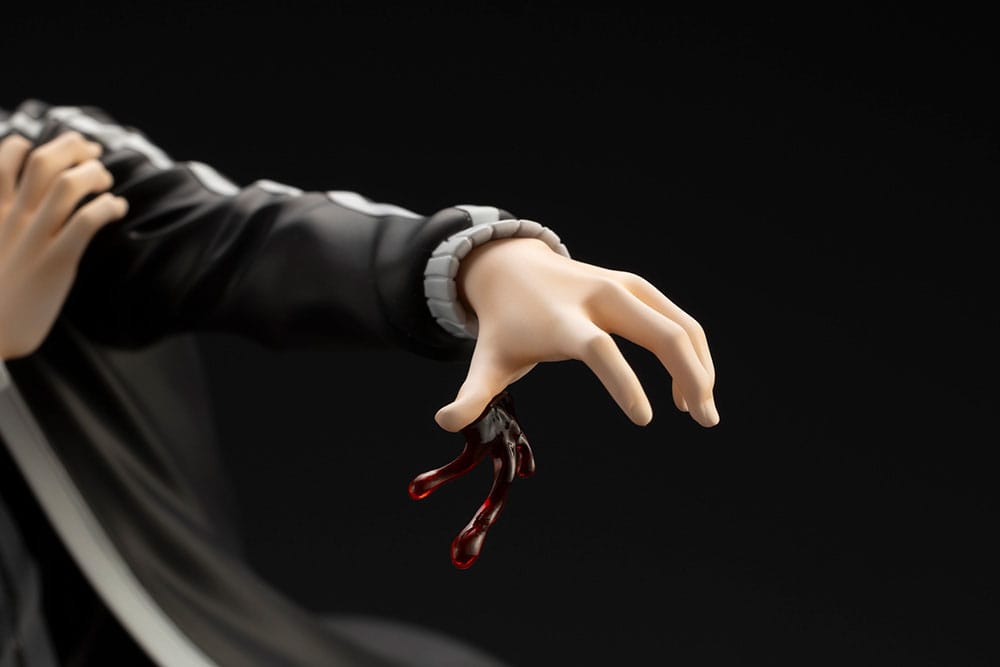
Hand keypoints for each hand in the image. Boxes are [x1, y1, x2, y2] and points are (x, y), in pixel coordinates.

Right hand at [0, 131, 128, 359]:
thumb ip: (1, 225)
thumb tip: (21, 213)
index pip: (4, 157)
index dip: (32, 144)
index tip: (55, 148)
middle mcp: (11, 218)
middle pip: (43, 161)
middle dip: (73, 147)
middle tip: (92, 152)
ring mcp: (34, 238)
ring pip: (67, 185)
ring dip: (94, 174)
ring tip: (106, 181)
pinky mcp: (56, 261)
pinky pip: (85, 221)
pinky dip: (107, 207)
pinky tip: (117, 208)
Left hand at [436, 237, 718, 430]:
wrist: (512, 267)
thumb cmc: (504, 325)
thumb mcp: (487, 360)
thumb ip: (471, 395)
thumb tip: (442, 421)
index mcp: (562, 321)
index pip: (600, 350)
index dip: (624, 383)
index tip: (645, 419)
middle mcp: (599, 298)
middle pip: (659, 331)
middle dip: (689, 375)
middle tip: (703, 420)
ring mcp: (622, 287)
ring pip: (679, 324)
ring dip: (700, 367)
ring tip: (701, 412)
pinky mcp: (636, 286)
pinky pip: (678, 319)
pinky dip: (693, 351)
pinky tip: (689, 387)